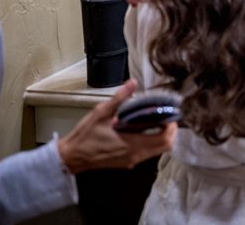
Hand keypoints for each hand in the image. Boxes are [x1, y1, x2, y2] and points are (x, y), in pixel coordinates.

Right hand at [56, 80, 176, 172]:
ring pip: (157, 151)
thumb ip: (119, 97)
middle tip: (167, 116)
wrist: (73, 157)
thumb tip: (132, 82)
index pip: (164, 140)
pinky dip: (151, 141)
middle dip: (171, 131)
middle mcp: (136, 155)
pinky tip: (142, 128)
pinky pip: (147, 153)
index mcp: (132, 144)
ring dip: (161, 136)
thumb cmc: (86, 136)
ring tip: (156, 119)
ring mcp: (132, 160)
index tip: (170, 114)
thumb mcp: (101, 112)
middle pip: (165, 147)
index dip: (172, 127)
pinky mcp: (127, 161)